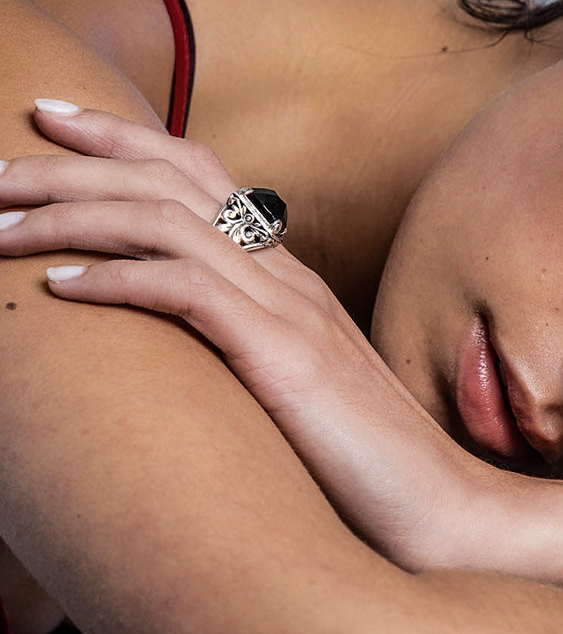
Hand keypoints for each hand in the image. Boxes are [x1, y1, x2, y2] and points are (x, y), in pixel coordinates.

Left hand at [0, 103, 487, 569]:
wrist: (437, 506)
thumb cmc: (361, 459)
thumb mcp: (294, 388)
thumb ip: (248, 350)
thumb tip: (178, 347)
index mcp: (289, 279)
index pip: (204, 177)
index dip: (126, 140)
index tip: (54, 127)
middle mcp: (290, 278)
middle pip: (176, 179)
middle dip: (77, 159)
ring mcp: (293, 313)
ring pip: (169, 223)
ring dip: (75, 215)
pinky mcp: (287, 358)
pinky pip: (187, 293)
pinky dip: (116, 282)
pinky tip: (59, 293)